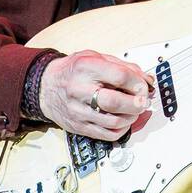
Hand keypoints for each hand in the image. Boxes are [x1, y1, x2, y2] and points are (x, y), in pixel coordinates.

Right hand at [39, 50, 155, 140]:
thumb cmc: (73, 71)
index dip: (138, 83)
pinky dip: (121, 129)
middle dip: (137, 103)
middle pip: (116, 102)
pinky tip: (123, 121)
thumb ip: (123, 67)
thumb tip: (146, 80)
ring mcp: (78, 111)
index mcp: (86, 68)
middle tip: (143, 101)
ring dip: (131, 117)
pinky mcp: (79, 127)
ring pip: (113, 122)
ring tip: (134, 111)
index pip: (120, 76)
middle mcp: (80, 90)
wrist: (45, 86)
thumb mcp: (96, 57)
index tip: (144, 86)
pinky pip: (106, 135)